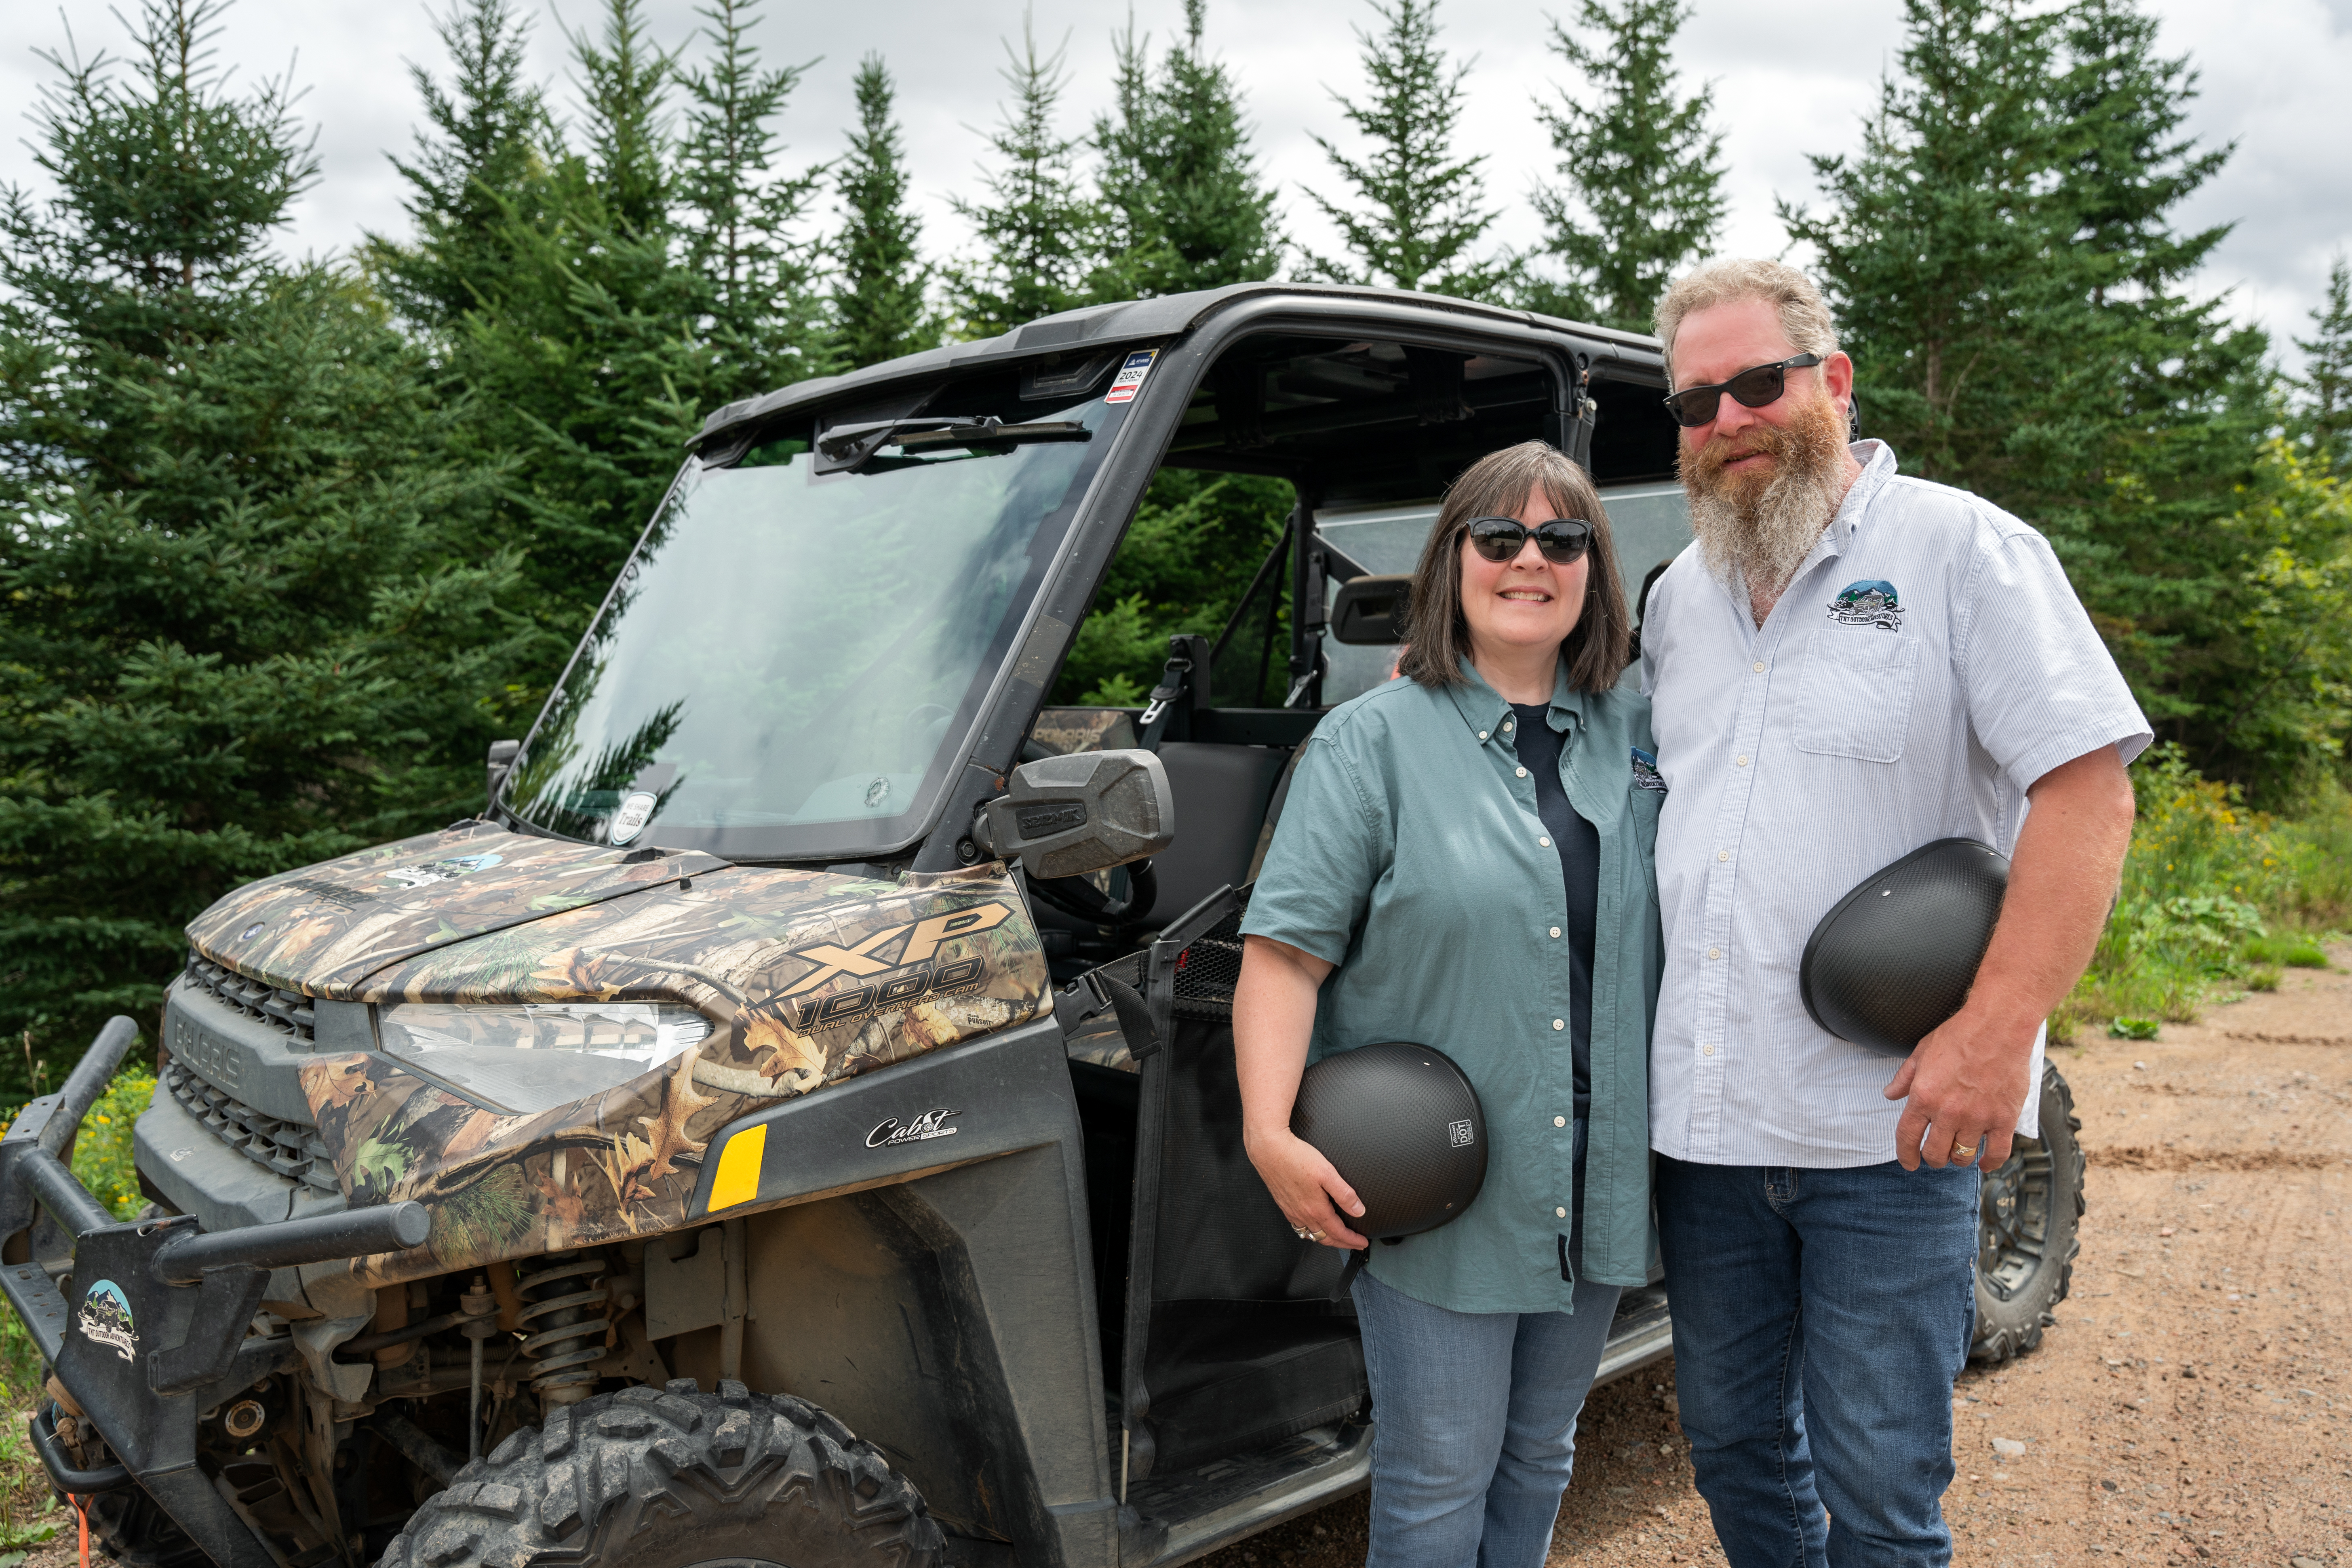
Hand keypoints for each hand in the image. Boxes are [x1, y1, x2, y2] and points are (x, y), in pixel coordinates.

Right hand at [1244, 1126, 1368, 1249]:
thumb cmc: (1296, 1157)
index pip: (1338, 1233)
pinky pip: (1299, 1226)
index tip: (1362, 1243)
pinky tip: (1312, 1224)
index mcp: (1316, 1209)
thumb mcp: (1327, 1173)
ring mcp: (1291, 1211)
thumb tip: (1358, 1210)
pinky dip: (1310, 1231)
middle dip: (1342, 1244)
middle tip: (1354, 1244)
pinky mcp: (1283, 1204)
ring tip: (1336, 1238)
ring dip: (1325, 1239)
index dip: (1352, 1240)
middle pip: (1325, 1238)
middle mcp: (1302, 1214)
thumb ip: (1344, 1194)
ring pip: (1310, 1234)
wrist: (1269, 1149)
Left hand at [1884, 1002, 2036, 1171]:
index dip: (1906, 1155)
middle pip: (1935, 1153)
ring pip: (1963, 1156)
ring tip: (1958, 1152)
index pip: (1907, 1138)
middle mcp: (1948, 1112)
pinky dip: (1989, 1163)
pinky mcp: (2003, 1118)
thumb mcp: (1921, 1053)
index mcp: (1923, 1096)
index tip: (1909, 1163)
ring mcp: (1977, 1117)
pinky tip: (1984, 1162)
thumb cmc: (1960, 1035)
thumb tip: (1890, 1094)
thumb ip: (1904, 1078)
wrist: (1998, 1026)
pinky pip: (1997, 1153)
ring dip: (1958, 1158)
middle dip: (1933, 1158)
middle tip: (1936, 1154)